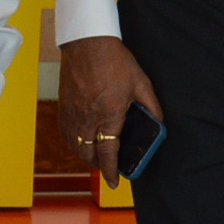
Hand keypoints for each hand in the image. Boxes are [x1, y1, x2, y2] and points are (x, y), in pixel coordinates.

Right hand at [57, 34, 159, 187]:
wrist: (87, 42)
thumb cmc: (115, 61)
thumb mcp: (140, 83)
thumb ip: (151, 106)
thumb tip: (159, 124)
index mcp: (109, 114)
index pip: (108, 153)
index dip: (111, 171)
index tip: (115, 182)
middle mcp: (88, 117)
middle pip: (89, 154)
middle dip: (99, 165)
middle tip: (109, 166)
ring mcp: (73, 113)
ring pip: (75, 146)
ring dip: (86, 156)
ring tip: (97, 156)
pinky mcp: (64, 106)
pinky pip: (66, 133)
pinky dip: (74, 143)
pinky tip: (82, 141)